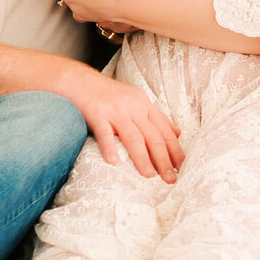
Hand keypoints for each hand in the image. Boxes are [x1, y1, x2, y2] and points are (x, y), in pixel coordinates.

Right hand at [61, 61, 182, 182]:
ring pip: (133, 137)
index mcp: (144, 104)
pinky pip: (104, 134)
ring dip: (142, 158)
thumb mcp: (136, 100)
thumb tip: (177, 132)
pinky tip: (113, 162)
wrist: (78, 79)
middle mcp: (133, 107)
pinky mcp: (97, 114)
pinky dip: (109, 148)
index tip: (180, 167)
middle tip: (170, 179)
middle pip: (153, 136)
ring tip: (149, 176)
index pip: (164, 130)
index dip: (174, 149)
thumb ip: (155, 116)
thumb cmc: (107, 93)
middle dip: (163, 160)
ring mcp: (115, 111)